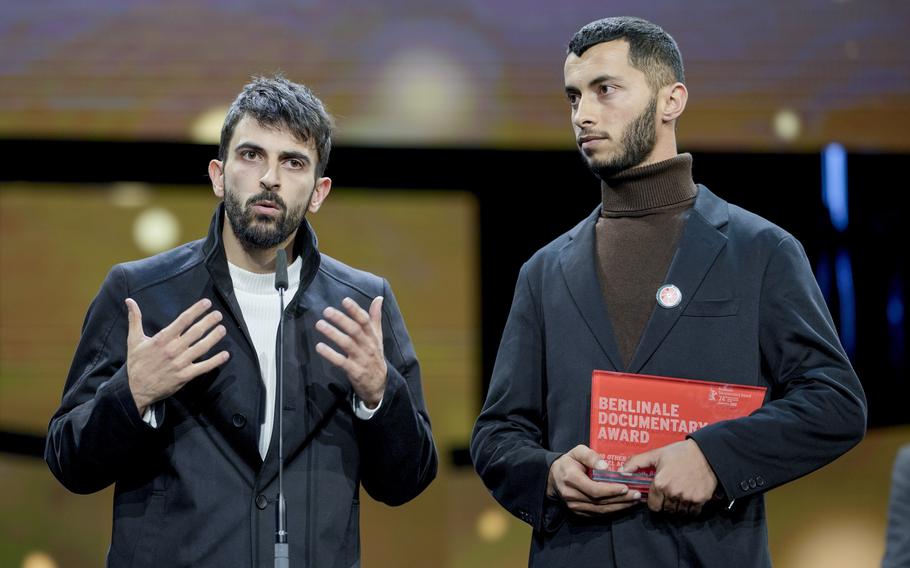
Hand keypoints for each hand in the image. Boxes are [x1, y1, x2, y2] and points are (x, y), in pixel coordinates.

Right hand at [125, 298, 229, 415]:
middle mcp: (173, 350)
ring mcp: (180, 363)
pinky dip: (215, 361)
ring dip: (214, 338)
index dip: (196, 310)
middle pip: (195, 332)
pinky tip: (225, 354)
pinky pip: (203, 367)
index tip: (207, 303)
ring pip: (201, 348)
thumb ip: (134, 319)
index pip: (183, 320)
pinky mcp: (185, 376)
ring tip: (223, 329)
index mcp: (162, 339)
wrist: (135, 389)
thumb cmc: (137, 363)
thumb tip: (129, 301)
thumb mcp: (133, 340)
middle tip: (219, 314)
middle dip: (208, 321)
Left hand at [315, 296, 386, 407]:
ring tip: (319, 324)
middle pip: (355, 330)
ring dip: (333, 333)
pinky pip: (341, 361)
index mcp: (372, 336)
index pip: (365, 321)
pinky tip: (319, 346)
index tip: (345, 300)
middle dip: (341, 320)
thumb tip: (378, 298)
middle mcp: (367, 346)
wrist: (380, 385)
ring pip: (346, 344)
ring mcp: (360, 359)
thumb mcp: (378, 337)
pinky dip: (330, 354)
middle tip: (327, 311)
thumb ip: (375, 317)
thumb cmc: (375, 356)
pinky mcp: (354, 371)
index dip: (355, 310)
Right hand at [547, 444, 641, 515]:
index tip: (625, 487)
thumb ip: (590, 456)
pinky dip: (612, 510)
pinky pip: (597, 513)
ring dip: (619, 506)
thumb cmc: (569, 461)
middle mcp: (571, 495)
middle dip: (621, 499)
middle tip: (637, 495)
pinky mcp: (578, 512)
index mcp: (571, 479)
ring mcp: (574, 506)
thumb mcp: (577, 451)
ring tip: (634, 500)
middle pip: (600, 502)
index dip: (611, 490)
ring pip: (600, 510)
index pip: (594, 489)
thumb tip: (605, 466)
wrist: (553, 476)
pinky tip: (624, 505)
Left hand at [621, 439, 717, 514]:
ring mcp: (687, 498)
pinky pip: (692, 512)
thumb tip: (621, 472)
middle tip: (669, 493)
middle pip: (665, 510)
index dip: (654, 501)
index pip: (653, 506)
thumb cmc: (679, 453)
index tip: (658, 495)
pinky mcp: (700, 500)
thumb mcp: (655, 455)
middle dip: (665, 504)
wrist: (706, 452)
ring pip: (678, 512)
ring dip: (677, 507)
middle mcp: (672, 493)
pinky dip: (690, 508)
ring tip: (679, 494)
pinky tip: (689, 497)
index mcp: (660, 483)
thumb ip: (636, 463)